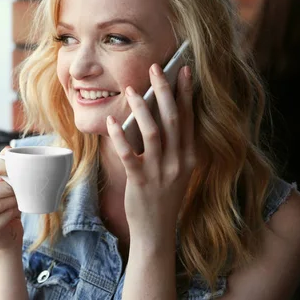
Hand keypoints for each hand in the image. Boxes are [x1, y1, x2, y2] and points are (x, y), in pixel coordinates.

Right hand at [0, 147, 22, 250]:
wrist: (5, 235)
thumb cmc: (1, 204)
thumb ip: (0, 167)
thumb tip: (8, 150)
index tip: (13, 164)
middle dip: (4, 187)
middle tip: (19, 184)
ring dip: (12, 199)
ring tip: (21, 195)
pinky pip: (1, 219)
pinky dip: (13, 211)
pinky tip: (17, 208)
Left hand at [106, 64, 195, 244]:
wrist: (156, 231)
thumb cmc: (163, 196)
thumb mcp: (175, 170)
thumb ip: (171, 145)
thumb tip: (157, 114)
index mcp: (189, 157)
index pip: (189, 118)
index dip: (186, 93)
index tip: (183, 70)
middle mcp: (178, 162)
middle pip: (173, 119)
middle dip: (164, 90)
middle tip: (155, 68)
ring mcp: (160, 172)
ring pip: (153, 133)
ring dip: (141, 108)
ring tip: (129, 89)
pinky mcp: (140, 182)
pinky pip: (129, 154)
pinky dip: (119, 136)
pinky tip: (111, 122)